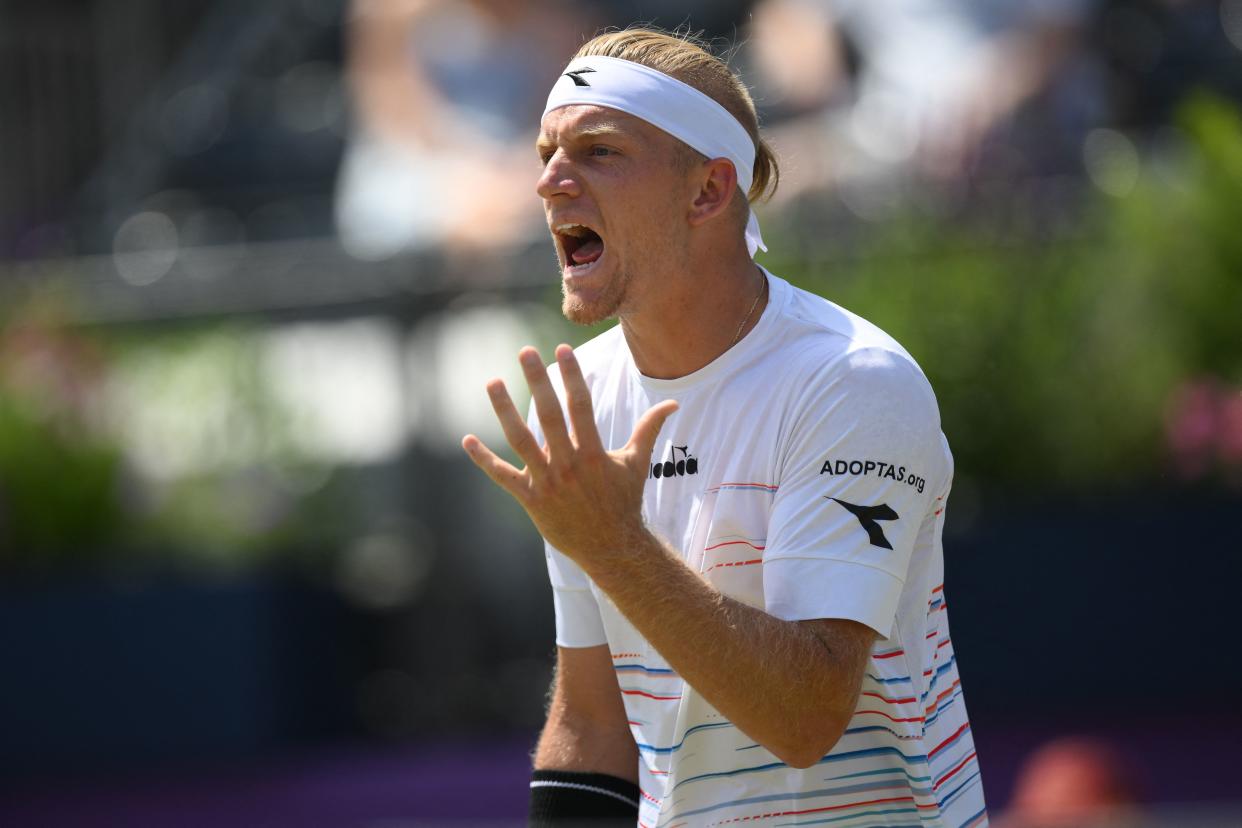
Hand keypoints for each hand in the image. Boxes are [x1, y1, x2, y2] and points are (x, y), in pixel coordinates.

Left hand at [461, 344, 678, 564]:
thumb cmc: (624, 501)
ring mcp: (547, 482)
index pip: (581, 406)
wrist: (611, 547)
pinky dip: (483, 459)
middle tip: (526, 352)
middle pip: (549, 416)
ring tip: (492, 382)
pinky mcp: (530, 499)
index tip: (563, 349)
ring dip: (504, 411)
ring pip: (521, 440)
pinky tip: (467, 440)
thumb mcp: (637, 463)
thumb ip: (649, 429)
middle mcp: (569, 465)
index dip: (572, 376)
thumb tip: (674, 403)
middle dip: (538, 382)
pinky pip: (503, 476)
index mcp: (593, 453)